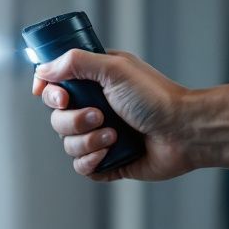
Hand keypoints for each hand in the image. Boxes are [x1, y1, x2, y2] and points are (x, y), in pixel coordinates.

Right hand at [32, 48, 194, 181]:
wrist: (185, 133)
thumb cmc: (155, 98)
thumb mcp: (114, 68)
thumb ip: (75, 62)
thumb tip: (43, 69)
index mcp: (94, 81)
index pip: (55, 84)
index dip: (48, 91)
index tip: (57, 96)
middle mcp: (95, 107)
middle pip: (56, 116)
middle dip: (73, 119)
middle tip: (98, 114)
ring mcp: (100, 135)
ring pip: (67, 143)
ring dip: (86, 140)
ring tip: (112, 135)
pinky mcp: (107, 161)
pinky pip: (81, 166)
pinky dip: (91, 160)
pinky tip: (110, 153)